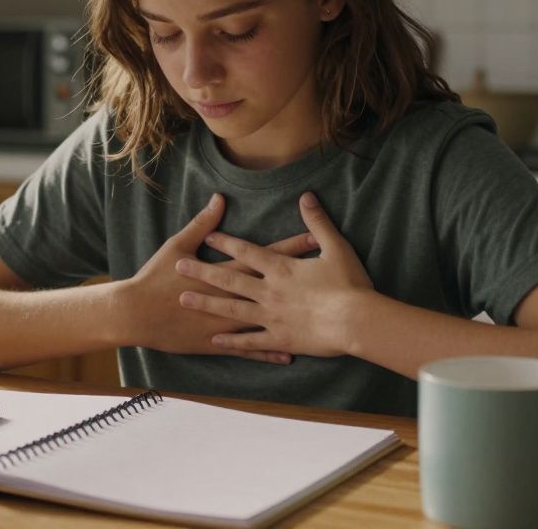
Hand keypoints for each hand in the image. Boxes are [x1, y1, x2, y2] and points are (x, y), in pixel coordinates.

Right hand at [114, 193, 317, 360]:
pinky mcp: (215, 343)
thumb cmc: (155, 278)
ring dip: (290, 319)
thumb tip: (219, 200)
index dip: (287, 248)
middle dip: (300, 279)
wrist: (137, 314)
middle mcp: (228, 299)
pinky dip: (267, 351)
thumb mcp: (177, 246)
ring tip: (315, 319)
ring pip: (264, 320)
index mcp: (220, 273)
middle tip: (327, 273)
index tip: (312, 238)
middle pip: (270, 287)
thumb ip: (202, 224)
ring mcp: (223, 324)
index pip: (261, 257)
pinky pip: (246, 349)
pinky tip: (288, 354)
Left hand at [175, 191, 375, 360]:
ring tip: (184, 298)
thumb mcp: (336, 247)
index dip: (226, 243)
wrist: (357, 322)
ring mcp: (271, 317)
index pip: (247, 252)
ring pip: (231, 309)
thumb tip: (306, 196)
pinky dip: (232, 340)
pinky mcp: (279, 339)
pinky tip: (215, 339)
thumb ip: (318, 222)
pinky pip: (250, 341)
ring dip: (207, 304)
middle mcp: (269, 291)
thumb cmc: (350, 284)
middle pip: (229, 279)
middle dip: (203, 272)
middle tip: (180, 267)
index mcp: (281, 269)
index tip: (207, 238)